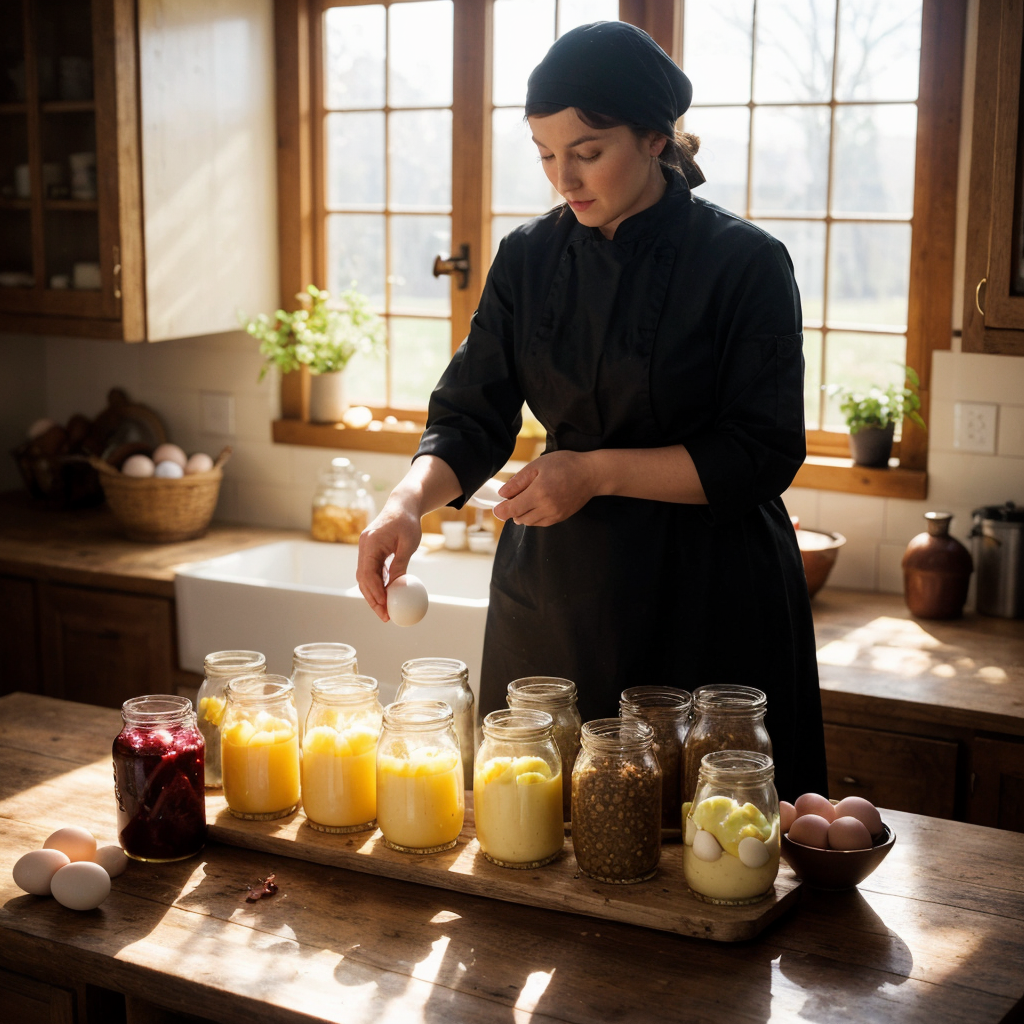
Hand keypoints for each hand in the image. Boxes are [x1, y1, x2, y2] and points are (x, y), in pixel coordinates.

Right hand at [356, 499, 421, 622]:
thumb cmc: (408, 521)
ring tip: (385, 611)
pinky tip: (386, 596)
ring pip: (365, 577)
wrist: (403, 504)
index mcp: (370, 544)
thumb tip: (397, 588)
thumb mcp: (408, 544)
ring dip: (374, 594)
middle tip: (384, 616)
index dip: (375, 592)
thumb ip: (400, 565)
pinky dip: (377, 584)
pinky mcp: (370, 551)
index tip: (385, 606)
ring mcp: (365, 549)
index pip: (368, 573)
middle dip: (372, 599)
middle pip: (363, 579)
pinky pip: (371, 571)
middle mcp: (364, 547)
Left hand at [493, 450, 595, 526]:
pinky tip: (537, 504)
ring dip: (523, 514)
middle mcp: (546, 507)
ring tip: (526, 499)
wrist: (591, 474)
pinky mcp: (560, 518)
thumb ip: (518, 481)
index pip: (512, 509)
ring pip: (529, 522)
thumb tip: (502, 494)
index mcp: (538, 493)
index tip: (496, 508)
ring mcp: (554, 515)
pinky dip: (534, 517)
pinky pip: (541, 523)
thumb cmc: (565, 465)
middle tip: (514, 497)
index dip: (501, 510)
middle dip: (512, 510)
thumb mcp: (538, 465)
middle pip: (519, 518)